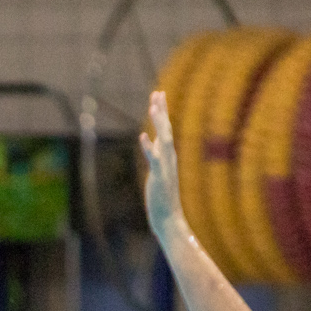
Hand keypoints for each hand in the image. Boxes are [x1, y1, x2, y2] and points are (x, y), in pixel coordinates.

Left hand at [139, 90, 183, 234]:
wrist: (169, 218)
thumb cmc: (163, 197)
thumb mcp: (159, 171)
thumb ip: (157, 156)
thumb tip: (152, 141)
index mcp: (169, 156)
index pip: (166, 129)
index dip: (162, 112)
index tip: (159, 95)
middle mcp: (169, 158)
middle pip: (166, 130)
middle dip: (161, 111)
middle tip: (158, 92)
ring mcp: (165, 167)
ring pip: (163, 140)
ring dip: (158, 124)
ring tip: (153, 107)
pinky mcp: (159, 177)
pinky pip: (154, 160)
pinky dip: (148, 147)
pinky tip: (142, 136)